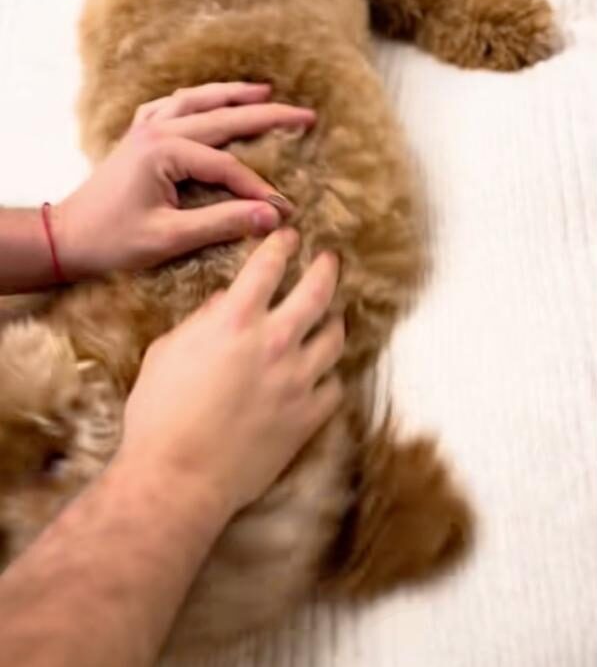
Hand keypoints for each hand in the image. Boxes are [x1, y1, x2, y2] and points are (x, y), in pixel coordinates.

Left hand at [54, 83, 314, 277]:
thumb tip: (271, 216)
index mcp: (165, 151)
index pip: (227, 166)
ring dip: (232, 94)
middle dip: (267, 115)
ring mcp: (145, 127)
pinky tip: (207, 100)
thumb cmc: (112, 240)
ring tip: (264, 90)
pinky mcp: (138, 134)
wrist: (65, 237)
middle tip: (305, 114)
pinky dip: (196, 98)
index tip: (285, 208)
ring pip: (197, 99)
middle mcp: (157, 129)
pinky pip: (172, 104)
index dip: (259, 188)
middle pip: (223, 116)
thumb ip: (222, 223)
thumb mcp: (169, 238)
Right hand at [121, 229, 344, 517]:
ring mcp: (297, 380)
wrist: (178, 478)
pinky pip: (333, 387)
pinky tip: (323, 374)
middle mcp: (275, 342)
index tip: (288, 235)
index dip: (281, 244)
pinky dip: (329, 377)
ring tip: (332, 317)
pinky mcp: (307, 417)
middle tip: (330, 260)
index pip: (268, 266)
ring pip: (335, 338)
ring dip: (334, 321)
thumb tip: (224, 304)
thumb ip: (200, 322)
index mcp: (236, 320)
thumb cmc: (159, 414)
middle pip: (317, 291)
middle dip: (326, 268)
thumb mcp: (166, 353)